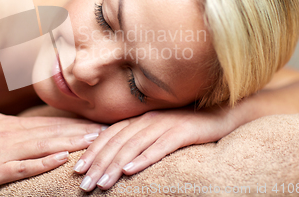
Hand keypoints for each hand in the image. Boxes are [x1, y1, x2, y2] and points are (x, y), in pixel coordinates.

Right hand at [0, 110, 105, 186]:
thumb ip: (10, 126)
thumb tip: (27, 126)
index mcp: (11, 126)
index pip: (49, 124)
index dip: (73, 124)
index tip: (95, 123)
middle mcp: (11, 136)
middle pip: (52, 133)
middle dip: (81, 133)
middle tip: (107, 131)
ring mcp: (3, 152)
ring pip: (43, 146)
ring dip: (71, 144)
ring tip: (94, 142)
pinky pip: (22, 166)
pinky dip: (43, 162)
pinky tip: (61, 158)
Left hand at [73, 106, 237, 190]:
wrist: (220, 114)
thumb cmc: (187, 127)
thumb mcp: (158, 132)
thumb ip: (139, 139)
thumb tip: (118, 158)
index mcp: (139, 119)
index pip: (109, 135)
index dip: (92, 151)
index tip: (77, 169)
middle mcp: (148, 119)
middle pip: (117, 143)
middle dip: (98, 164)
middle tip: (84, 184)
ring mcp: (164, 124)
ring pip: (133, 146)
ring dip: (115, 166)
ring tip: (102, 183)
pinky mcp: (182, 132)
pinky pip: (160, 146)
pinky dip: (143, 158)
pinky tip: (131, 170)